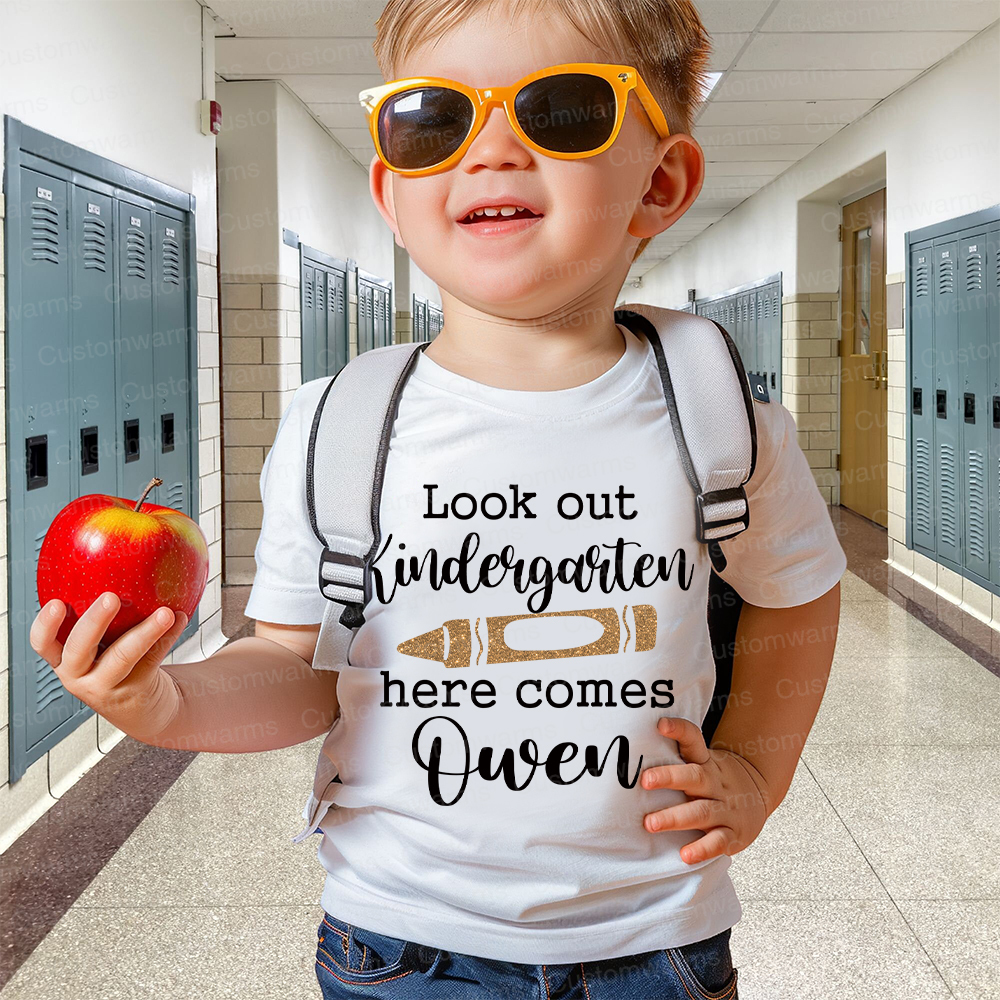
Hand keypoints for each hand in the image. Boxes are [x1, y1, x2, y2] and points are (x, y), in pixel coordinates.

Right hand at [30, 592, 188, 744]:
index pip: (43, 643)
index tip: (56, 602)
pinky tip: (180, 618)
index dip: (45, 625)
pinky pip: (152, 658)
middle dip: (93, 622)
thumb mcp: (101, 645)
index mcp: (64, 659)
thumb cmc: (119, 663)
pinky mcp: (134, 691)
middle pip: (79, 649)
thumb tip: (118, 557)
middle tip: (111, 598)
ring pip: (123, 656)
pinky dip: (168, 636)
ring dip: (146, 631)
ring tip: (166, 612)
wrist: (143, 707)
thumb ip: (103, 615)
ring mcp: (106, 686)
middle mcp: (79, 676)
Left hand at [641, 716, 770, 863]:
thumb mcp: (702, 761)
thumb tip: (631, 748)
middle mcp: (715, 783)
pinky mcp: (733, 834)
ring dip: (675, 818)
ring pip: (701, 811)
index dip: (678, 730)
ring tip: (650, 823)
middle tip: (644, 781)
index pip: (693, 740)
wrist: (759, 793)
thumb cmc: (716, 778)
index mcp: (706, 762)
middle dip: (669, 778)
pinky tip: (685, 855)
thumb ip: (675, 755)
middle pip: (694, 776)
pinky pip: (718, 842)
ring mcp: (726, 808)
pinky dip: (702, 849)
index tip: (660, 725)